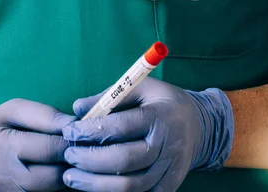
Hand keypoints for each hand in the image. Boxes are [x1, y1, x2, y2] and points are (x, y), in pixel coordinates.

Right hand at [0, 98, 76, 191]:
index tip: (80, 139)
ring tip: (62, 166)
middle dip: (71, 165)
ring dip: (62, 182)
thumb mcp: (9, 111)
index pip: (51, 149)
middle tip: (76, 155)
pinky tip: (47, 180)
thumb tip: (74, 123)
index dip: (72, 144)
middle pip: (54, 178)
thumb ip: (42, 114)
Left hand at [61, 77, 233, 191]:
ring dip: (96, 184)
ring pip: (131, 185)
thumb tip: (77, 108)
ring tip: (71, 177)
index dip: (91, 131)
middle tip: (68, 156)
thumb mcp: (139, 87)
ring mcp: (170, 169)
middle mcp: (167, 145)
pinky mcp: (169, 187)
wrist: (199, 125)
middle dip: (90, 160)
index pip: (121, 127)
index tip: (69, 132)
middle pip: (125, 160)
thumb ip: (108, 96)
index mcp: (159, 116)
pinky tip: (94, 189)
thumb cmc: (160, 102)